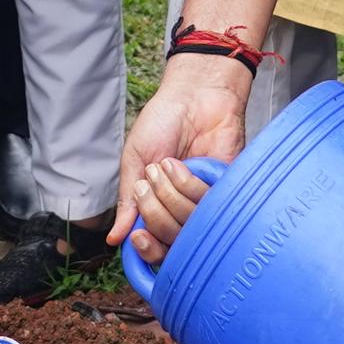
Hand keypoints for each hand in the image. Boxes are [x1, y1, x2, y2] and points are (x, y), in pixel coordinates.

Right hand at [110, 53, 248, 264]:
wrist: (195, 95)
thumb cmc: (163, 122)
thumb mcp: (135, 160)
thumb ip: (127, 201)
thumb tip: (115, 239)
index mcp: (160, 208)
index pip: (156, 247)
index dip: (148, 248)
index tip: (138, 237)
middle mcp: (184, 210)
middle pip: (171, 240)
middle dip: (156, 210)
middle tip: (150, 181)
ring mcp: (207, 201)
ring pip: (191, 224)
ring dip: (173, 193)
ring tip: (169, 164)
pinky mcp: (228, 189)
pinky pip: (211, 206)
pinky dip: (192, 183)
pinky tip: (188, 162)